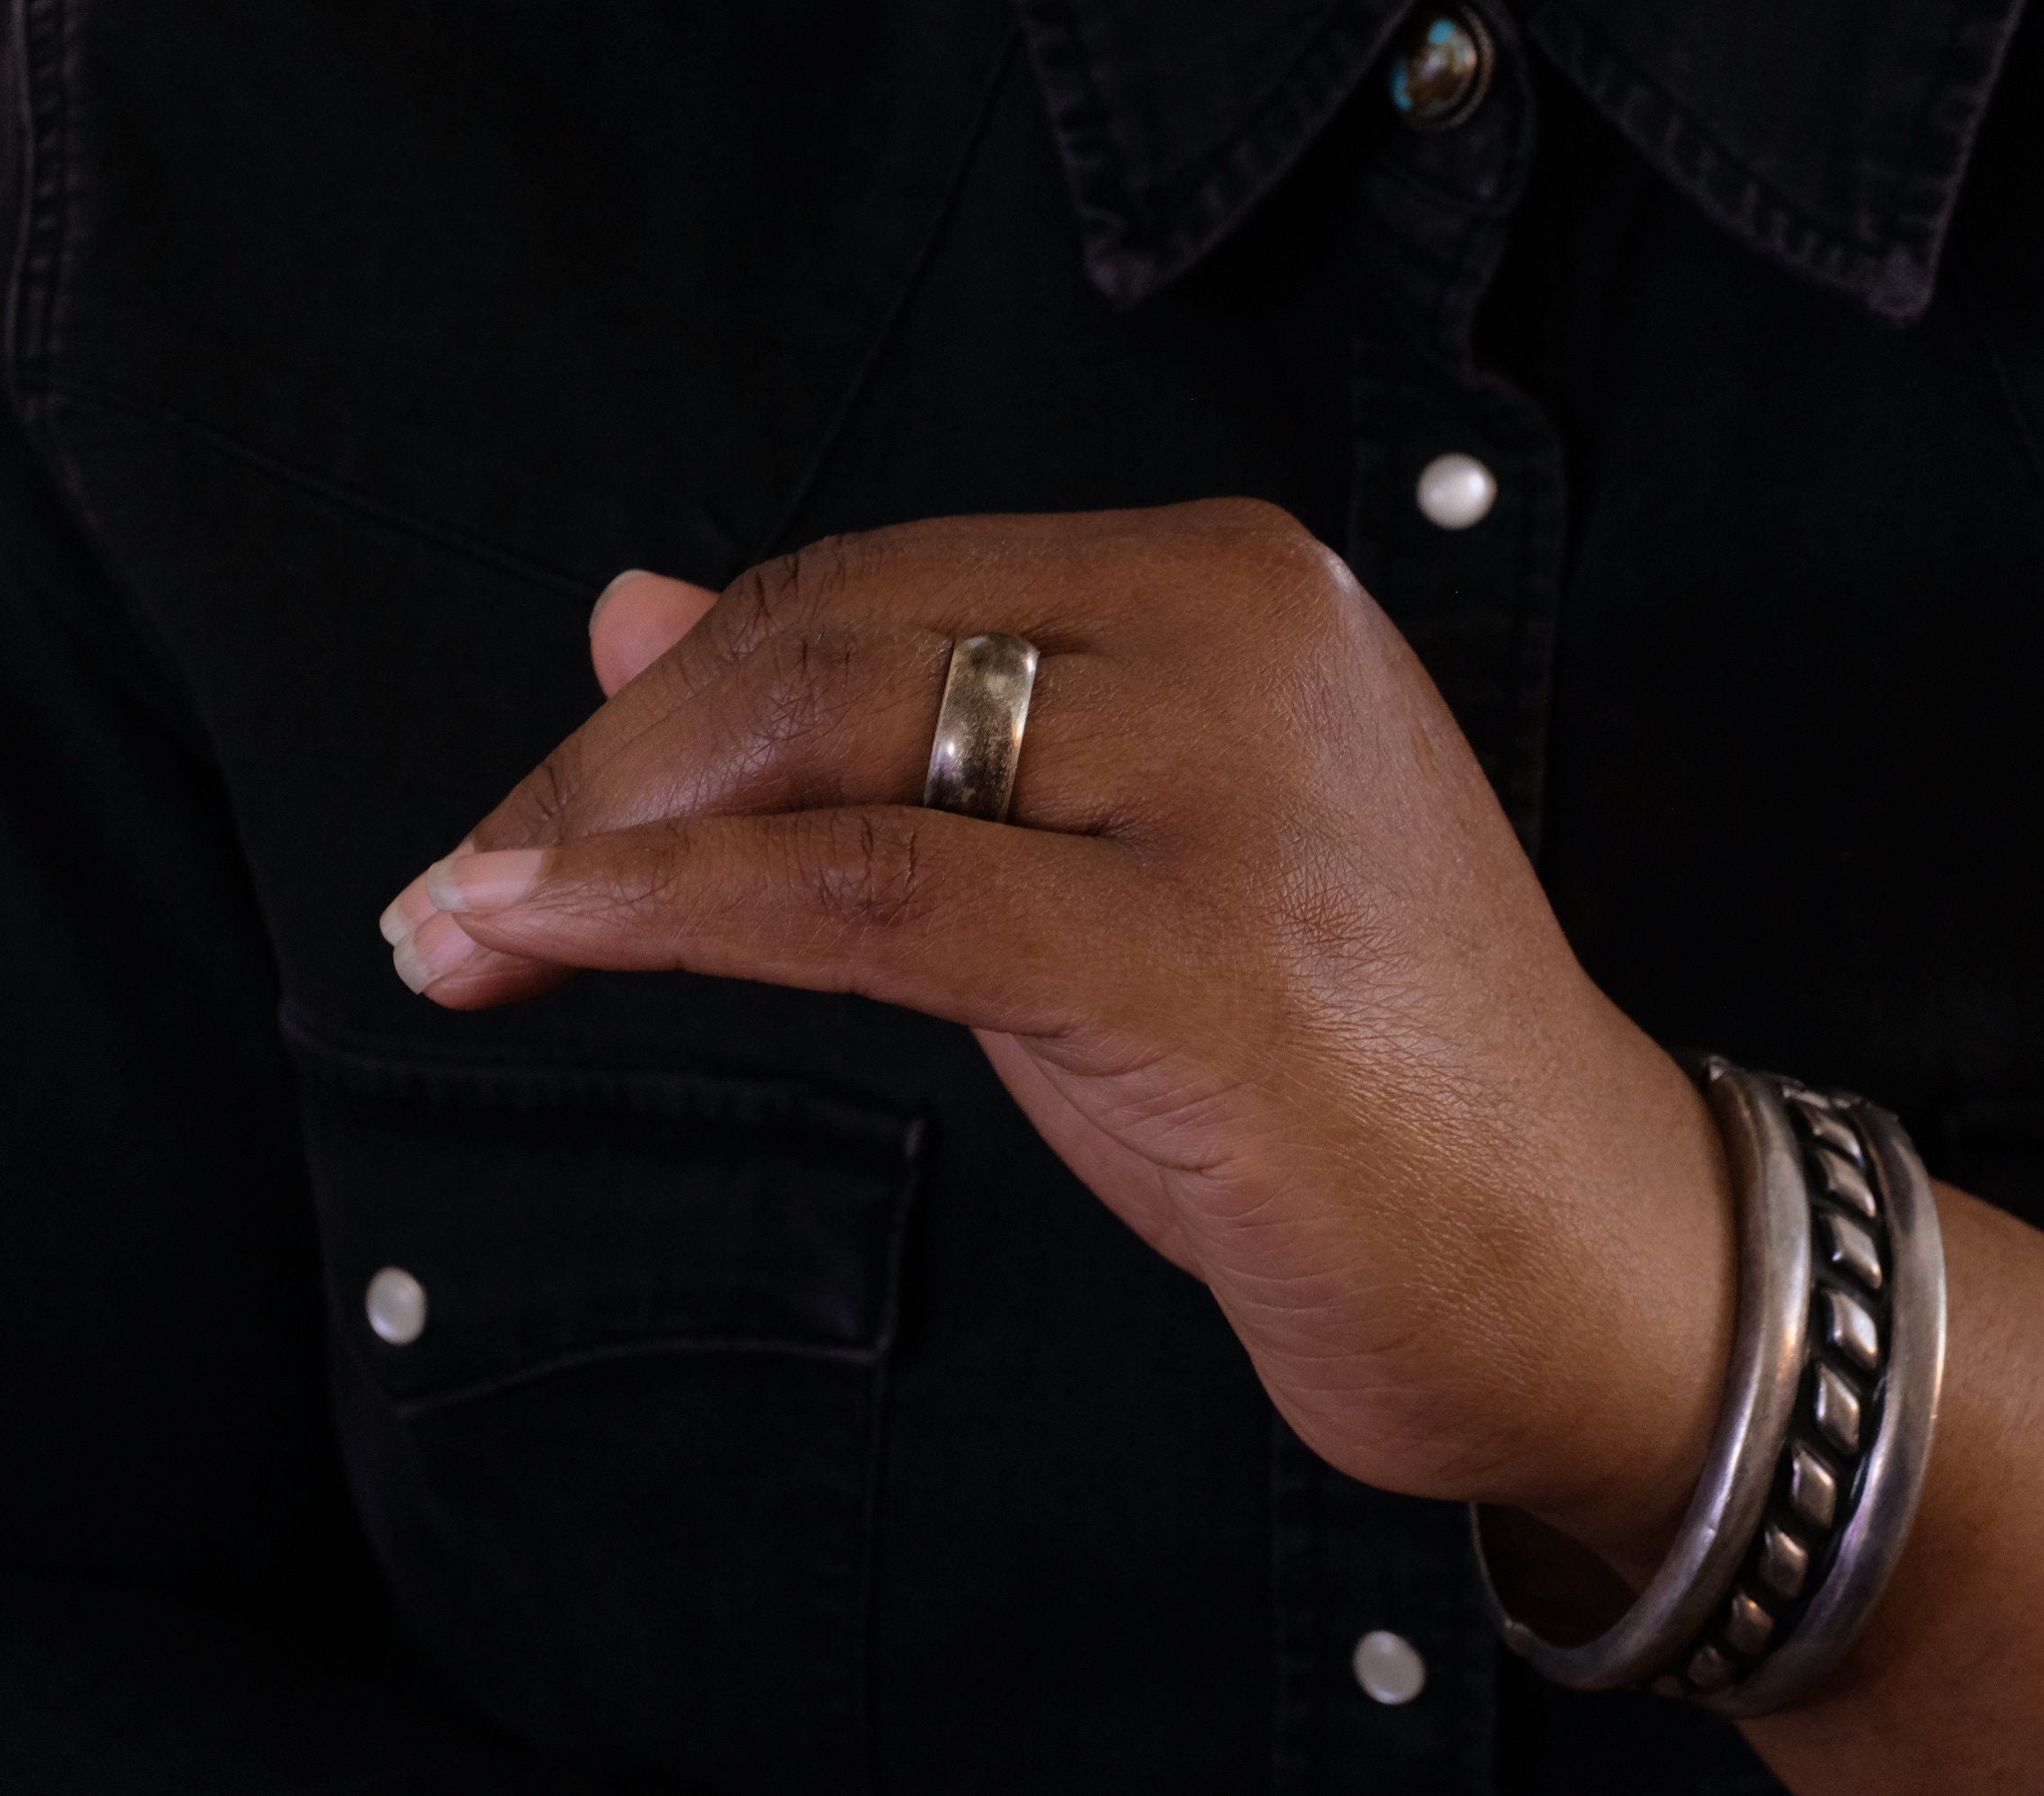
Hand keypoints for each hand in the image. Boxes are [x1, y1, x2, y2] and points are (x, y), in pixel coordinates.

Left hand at [381, 502, 1732, 1571]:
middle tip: (463, 882)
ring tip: (463, 925)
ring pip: (830, 744)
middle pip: (830, 646)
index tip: (538, 809)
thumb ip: (894, 739)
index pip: (874, 590)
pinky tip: (539, 926)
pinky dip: (671, 909)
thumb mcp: (1097, 865)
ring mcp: (1234, 785)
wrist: (1580, 1256)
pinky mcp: (1204, 954)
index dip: (670, 696)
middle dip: (607, 767)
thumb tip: (629, 612)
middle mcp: (1240, 632)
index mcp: (1231, 580)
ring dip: (599, 834)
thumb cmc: (1348, 1076)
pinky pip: (870, 896)